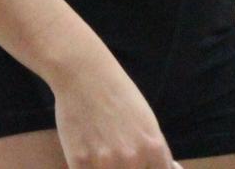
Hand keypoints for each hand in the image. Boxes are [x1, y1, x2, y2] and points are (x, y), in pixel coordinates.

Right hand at [51, 58, 176, 167]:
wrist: (84, 74)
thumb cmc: (118, 94)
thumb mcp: (147, 122)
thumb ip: (155, 152)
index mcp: (154, 149)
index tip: (141, 164)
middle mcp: (133, 160)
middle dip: (127, 168)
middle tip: (117, 154)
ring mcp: (105, 163)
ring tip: (102, 153)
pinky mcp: (79, 162)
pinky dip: (87, 168)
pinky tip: (86, 156)